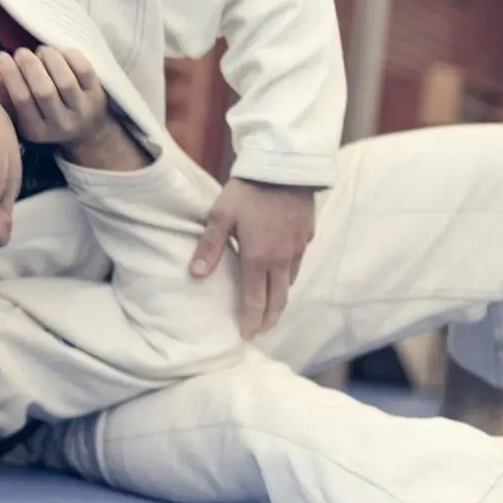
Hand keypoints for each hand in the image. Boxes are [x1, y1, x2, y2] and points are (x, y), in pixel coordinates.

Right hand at [0, 47, 108, 145]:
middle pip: (44, 91)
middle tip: (20, 52)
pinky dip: (69, 56)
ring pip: (65, 80)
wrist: (87, 132)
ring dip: (49, 59)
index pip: (22, 101)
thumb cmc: (48, 119)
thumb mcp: (24, 118)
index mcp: (38, 131)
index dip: (10, 75)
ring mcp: (82, 110)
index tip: (1, 56)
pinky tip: (59, 52)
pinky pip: (84, 70)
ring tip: (41, 51)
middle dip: (28, 65)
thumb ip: (8, 98)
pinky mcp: (97, 95)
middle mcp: (61, 124)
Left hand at [191, 178, 314, 338]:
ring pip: (290, 283)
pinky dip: (289, 277)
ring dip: (280, 300)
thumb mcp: (221, 215)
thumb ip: (209, 246)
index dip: (251, 322)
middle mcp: (282, 260)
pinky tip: (281, 276)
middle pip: (278, 300)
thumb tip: (195, 274)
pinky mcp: (307, 235)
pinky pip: (298, 264)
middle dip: (269, 320)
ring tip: (269, 309)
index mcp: (258, 259)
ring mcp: (298, 248)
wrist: (284, 166)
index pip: (255, 301)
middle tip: (260, 332)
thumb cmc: (248, 190)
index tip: (246, 336)